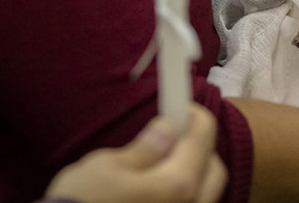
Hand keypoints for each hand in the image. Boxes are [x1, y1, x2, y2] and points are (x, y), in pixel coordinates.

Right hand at [44, 105, 226, 202]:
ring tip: (163, 159)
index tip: (182, 105)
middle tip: (174, 132)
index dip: (195, 115)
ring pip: (205, 191)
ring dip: (193, 169)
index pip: (202, 139)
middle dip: (199, 145)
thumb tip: (167, 129)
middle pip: (213, 168)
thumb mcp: (109, 165)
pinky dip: (184, 190)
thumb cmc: (85, 200)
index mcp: (177, 184)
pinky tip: (157, 183)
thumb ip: (146, 148)